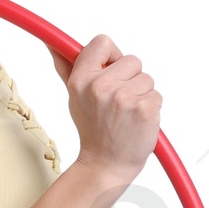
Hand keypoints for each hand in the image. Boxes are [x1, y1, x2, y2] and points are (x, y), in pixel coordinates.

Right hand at [50, 35, 161, 182]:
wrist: (106, 165)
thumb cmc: (93, 129)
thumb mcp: (74, 96)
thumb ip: (66, 67)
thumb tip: (52, 43)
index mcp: (81, 79)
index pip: (103, 42)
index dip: (112, 56)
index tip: (111, 71)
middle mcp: (101, 86)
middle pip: (133, 60)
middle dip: (131, 79)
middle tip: (118, 103)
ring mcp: (124, 98)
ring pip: (147, 79)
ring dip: (142, 95)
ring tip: (127, 114)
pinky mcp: (145, 109)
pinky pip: (156, 96)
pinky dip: (151, 109)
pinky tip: (136, 122)